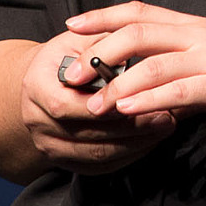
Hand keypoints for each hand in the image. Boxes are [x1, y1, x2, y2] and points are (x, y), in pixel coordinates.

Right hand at [16, 28, 177, 173]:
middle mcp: (38, 122)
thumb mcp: (77, 40)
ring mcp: (51, 146)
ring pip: (98, 153)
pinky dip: (129, 154)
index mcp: (37, 88)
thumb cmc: (62, 58)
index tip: (143, 97)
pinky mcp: (66, 162)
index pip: (71, 105)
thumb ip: (104, 44)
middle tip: (167, 115)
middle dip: (132, 126)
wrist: (39, 85)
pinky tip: (150, 139)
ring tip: (165, 126)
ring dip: (136, 143)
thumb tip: (137, 48)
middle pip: (90, 133)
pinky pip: (101, 165)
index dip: (108, 105)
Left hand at [66, 2, 205, 136]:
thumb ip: (186, 66)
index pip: (141, 11)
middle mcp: (200, 35)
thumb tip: (155, 83)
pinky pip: (179, 91)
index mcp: (196, 26)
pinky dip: (149, 100)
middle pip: (139, 31)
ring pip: (154, 63)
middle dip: (100, 50)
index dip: (104, 16)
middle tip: (72, 71)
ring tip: (92, 103)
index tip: (73, 24)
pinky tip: (128, 110)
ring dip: (117, 83)